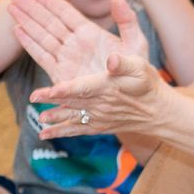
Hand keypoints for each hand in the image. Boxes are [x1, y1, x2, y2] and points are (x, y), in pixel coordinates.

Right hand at [9, 0, 150, 85]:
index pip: (66, 13)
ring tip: (11, 8)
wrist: (137, 99)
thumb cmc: (139, 71)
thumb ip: (127, 20)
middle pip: (50, 22)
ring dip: (27, 22)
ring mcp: (68, 58)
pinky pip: (43, 57)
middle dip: (32, 8)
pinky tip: (18, 30)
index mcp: (92, 34)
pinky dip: (30, 44)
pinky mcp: (63, 75)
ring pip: (43, 36)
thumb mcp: (137, 44)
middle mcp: (77, 44)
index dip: (50, 1)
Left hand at [29, 48, 171, 139]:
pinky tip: (44, 134)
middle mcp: (101, 104)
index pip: (84, 88)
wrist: (159, 112)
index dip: (67, 89)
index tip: (51, 90)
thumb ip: (125, 62)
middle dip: (51, 98)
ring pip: (72, 116)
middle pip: (72, 100)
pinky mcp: (98, 126)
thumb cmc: (149, 85)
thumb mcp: (141, 67)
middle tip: (34, 97)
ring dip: (55, 117)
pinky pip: (77, 130)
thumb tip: (111, 60)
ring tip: (41, 119)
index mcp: (108, 87)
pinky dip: (60, 132)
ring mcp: (98, 117)